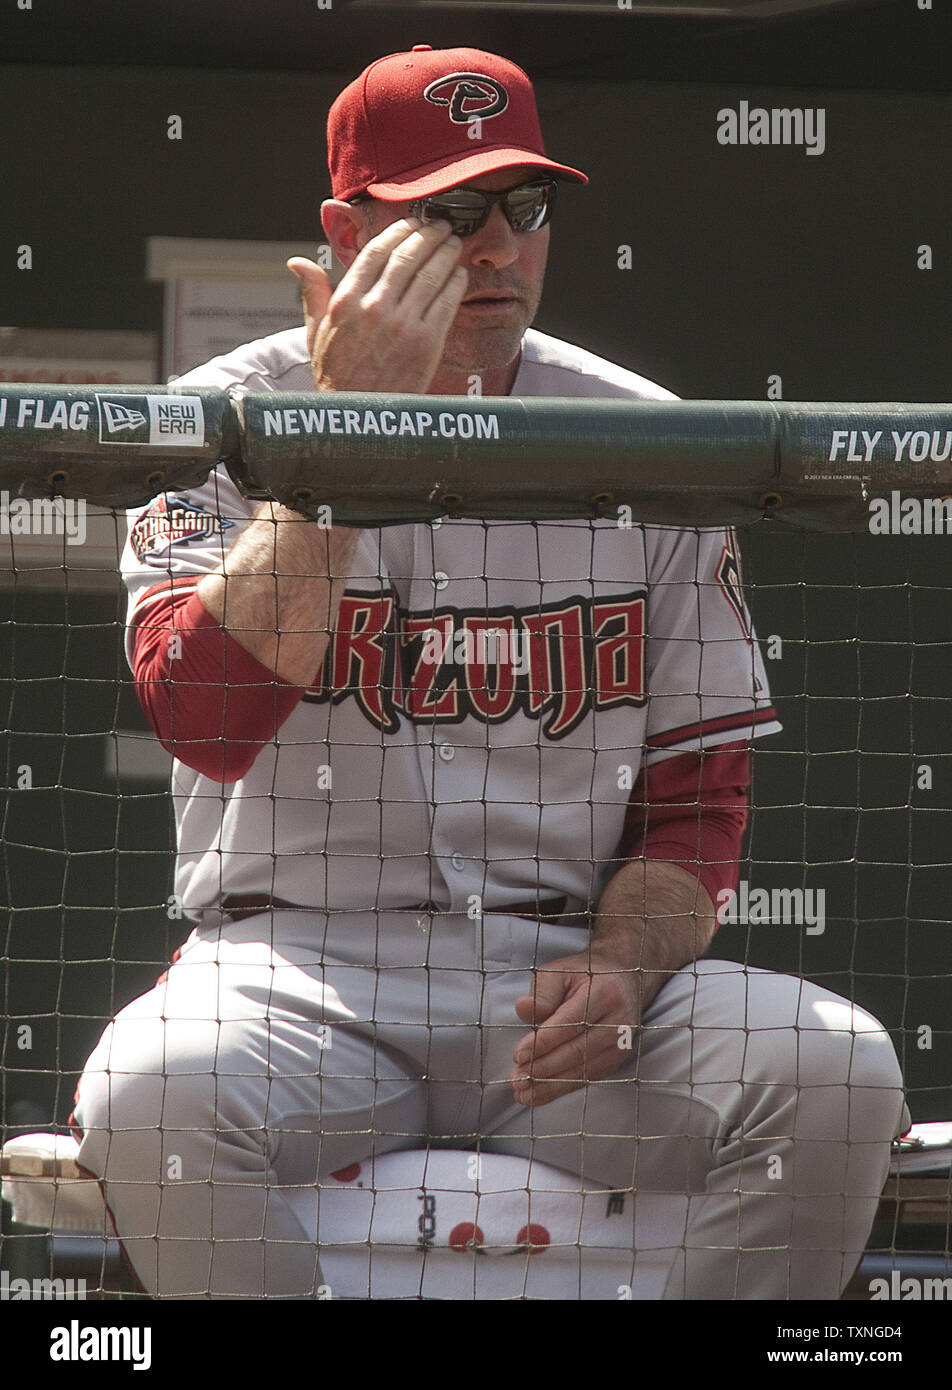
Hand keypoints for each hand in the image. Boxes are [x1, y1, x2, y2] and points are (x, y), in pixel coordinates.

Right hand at [287, 218, 468, 394]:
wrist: (360, 419)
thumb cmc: (337, 376)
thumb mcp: (316, 333)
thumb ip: (313, 293)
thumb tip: (297, 262)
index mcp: (346, 301)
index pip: (375, 252)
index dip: (398, 231)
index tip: (412, 223)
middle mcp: (374, 308)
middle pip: (407, 257)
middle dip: (428, 235)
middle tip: (441, 226)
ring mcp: (403, 325)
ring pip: (430, 275)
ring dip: (445, 253)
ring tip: (453, 243)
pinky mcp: (427, 343)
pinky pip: (446, 303)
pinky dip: (454, 283)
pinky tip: (458, 273)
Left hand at [509, 945, 643, 1107]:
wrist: (622, 981)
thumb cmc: (584, 975)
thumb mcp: (560, 972)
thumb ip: (541, 992)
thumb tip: (523, 1009)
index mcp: (605, 994)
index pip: (571, 1023)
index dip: (544, 1042)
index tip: (519, 1055)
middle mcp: (618, 1022)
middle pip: (578, 1051)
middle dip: (544, 1069)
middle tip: (516, 1080)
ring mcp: (620, 1044)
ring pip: (583, 1071)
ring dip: (550, 1086)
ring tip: (522, 1092)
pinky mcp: (616, 1060)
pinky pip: (587, 1079)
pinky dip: (562, 1089)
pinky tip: (540, 1094)